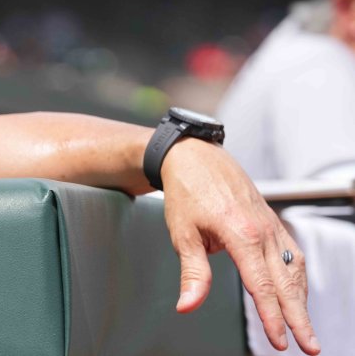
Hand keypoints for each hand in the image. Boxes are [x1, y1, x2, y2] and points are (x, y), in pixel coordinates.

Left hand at [161, 138, 319, 354]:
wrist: (195, 157)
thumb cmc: (187, 191)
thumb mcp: (183, 234)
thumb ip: (192, 273)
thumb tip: (187, 305)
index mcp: (241, 234)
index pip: (262, 285)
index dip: (272, 317)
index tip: (279, 341)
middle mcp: (263, 230)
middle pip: (287, 282)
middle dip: (299, 318)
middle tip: (310, 347)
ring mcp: (271, 225)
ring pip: (295, 269)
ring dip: (303, 301)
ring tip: (306, 330)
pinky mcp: (272, 222)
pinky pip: (293, 255)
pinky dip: (299, 278)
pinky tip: (298, 295)